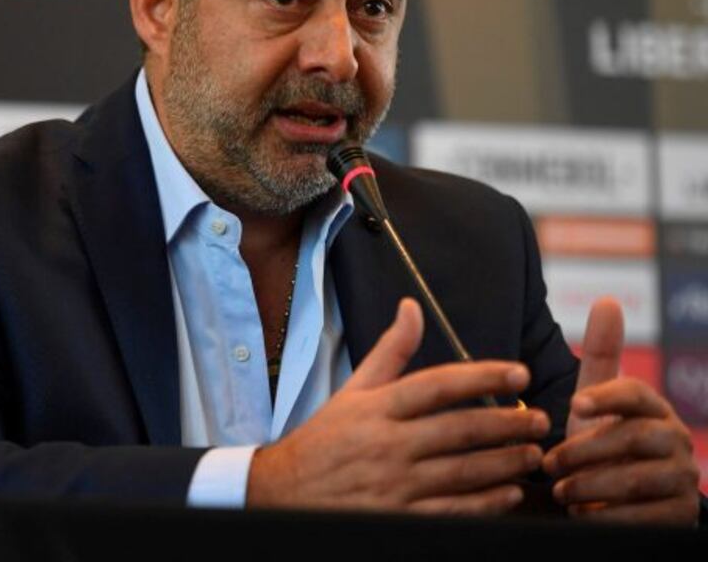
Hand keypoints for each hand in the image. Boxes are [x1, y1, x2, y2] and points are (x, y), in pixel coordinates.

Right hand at [247, 298, 549, 514]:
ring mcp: (394, 484)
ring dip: (506, 462)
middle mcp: (386, 443)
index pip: (438, 385)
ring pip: (464, 471)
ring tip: (533, 453)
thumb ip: (389, 351)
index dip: (483, 377)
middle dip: (509, 424)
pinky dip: (487, 502)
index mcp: (376, 407)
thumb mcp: (352, 391)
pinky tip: (509, 493)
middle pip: (460, 429)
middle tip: (541, 420)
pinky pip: (454, 510)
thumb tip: (412, 307)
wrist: (283, 493)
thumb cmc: (324, 440)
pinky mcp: (399, 517)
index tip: (519, 373)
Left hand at [543, 298, 700, 524]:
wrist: (621, 498)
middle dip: (585, 450)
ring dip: (591, 485)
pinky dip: (609, 516)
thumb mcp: (597, 400)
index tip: (575, 405)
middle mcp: (675, 442)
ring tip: (561, 491)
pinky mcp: (679, 516)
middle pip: (634, 438)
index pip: (637, 393)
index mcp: (653, 409)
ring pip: (637, 479)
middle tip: (549, 464)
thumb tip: (608, 300)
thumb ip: (602, 354)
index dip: (607, 397)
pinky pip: (645, 517)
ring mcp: (682, 480)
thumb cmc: (603, 440)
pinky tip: (583, 514)